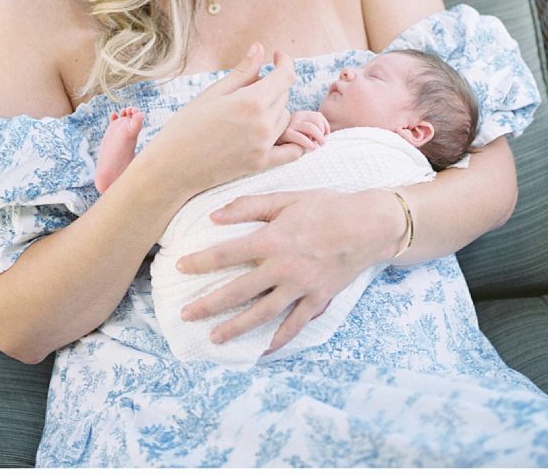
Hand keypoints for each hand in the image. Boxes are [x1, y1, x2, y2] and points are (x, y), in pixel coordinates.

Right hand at [138, 43, 304, 198]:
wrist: (172, 167)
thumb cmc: (186, 126)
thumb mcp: (213, 92)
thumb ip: (242, 71)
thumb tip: (260, 48)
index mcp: (252, 101)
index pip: (285, 76)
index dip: (285, 61)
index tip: (277, 56)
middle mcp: (264, 124)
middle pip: (283, 96)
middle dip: (273, 85)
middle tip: (248, 86)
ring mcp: (265, 146)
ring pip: (285, 118)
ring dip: (275, 109)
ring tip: (249, 110)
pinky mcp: (262, 164)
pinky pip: (291, 152)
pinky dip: (294, 141)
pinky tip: (286, 132)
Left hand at [177, 188, 404, 352]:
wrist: (368, 224)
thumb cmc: (325, 206)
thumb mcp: (286, 198)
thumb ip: (249, 206)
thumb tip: (214, 216)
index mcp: (273, 240)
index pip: (227, 254)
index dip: (200, 262)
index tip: (179, 267)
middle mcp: (283, 268)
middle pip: (238, 291)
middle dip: (209, 304)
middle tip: (185, 315)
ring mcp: (301, 287)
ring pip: (262, 314)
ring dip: (236, 328)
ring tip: (214, 338)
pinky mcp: (318, 299)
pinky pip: (294, 325)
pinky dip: (278, 340)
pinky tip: (261, 350)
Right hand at [276, 110, 329, 151]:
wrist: (268, 141)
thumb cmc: (287, 139)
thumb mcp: (300, 131)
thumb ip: (310, 130)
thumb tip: (325, 135)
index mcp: (300, 115)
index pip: (318, 115)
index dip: (325, 125)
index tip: (326, 135)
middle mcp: (295, 117)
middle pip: (316, 119)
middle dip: (322, 132)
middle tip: (322, 142)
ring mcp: (290, 125)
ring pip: (311, 127)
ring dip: (319, 137)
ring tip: (320, 145)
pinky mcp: (285, 134)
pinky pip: (300, 137)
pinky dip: (309, 143)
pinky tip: (312, 148)